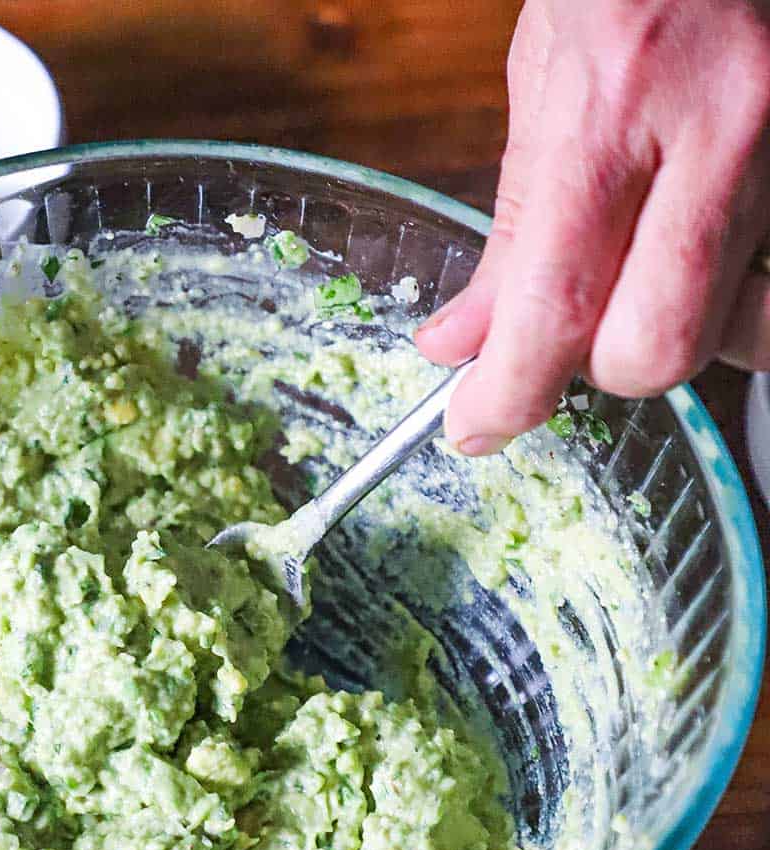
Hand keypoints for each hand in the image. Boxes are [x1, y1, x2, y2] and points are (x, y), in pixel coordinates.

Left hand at [416, 0, 769, 454]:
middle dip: (595, 372)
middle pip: (658, 347)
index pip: (555, 305)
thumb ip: (510, 227)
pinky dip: (733, 305)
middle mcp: (720, 133)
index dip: (508, 393)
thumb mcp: (543, 80)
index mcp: (615, 106)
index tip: (474, 425)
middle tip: (559, 344)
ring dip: (669, 335)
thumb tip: (457, 343)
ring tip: (634, 282)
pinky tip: (692, 263)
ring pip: (736, 332)